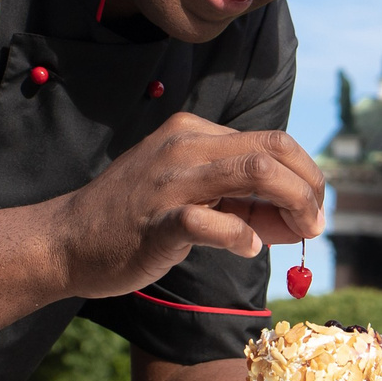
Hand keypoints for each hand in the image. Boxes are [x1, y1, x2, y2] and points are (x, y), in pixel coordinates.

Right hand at [52, 113, 322, 297]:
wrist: (66, 241)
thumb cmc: (133, 221)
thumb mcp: (190, 194)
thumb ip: (241, 200)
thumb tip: (300, 218)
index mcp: (194, 132)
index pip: (272, 140)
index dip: (305, 174)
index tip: (314, 210)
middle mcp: (185, 145)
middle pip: (271, 150)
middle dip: (308, 187)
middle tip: (315, 224)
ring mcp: (170, 180)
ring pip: (253, 171)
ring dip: (290, 204)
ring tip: (297, 233)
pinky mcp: (157, 220)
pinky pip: (212, 221)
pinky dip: (241, 236)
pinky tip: (246, 249)